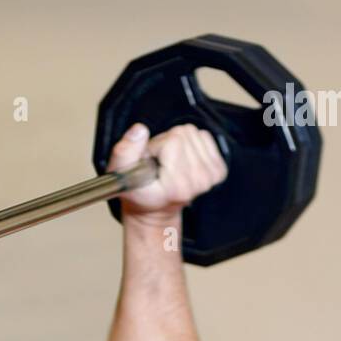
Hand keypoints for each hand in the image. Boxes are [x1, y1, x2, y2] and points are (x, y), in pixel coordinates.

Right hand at [108, 122, 227, 221]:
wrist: (156, 210)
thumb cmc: (139, 193)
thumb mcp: (121, 174)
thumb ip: (125, 151)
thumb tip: (140, 130)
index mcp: (178, 186)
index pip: (173, 140)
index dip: (157, 145)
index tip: (152, 162)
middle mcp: (198, 183)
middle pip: (185, 134)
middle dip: (169, 143)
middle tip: (161, 162)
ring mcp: (211, 178)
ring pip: (195, 134)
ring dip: (180, 144)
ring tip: (170, 162)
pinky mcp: (219, 172)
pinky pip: (206, 138)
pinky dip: (193, 144)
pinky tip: (183, 160)